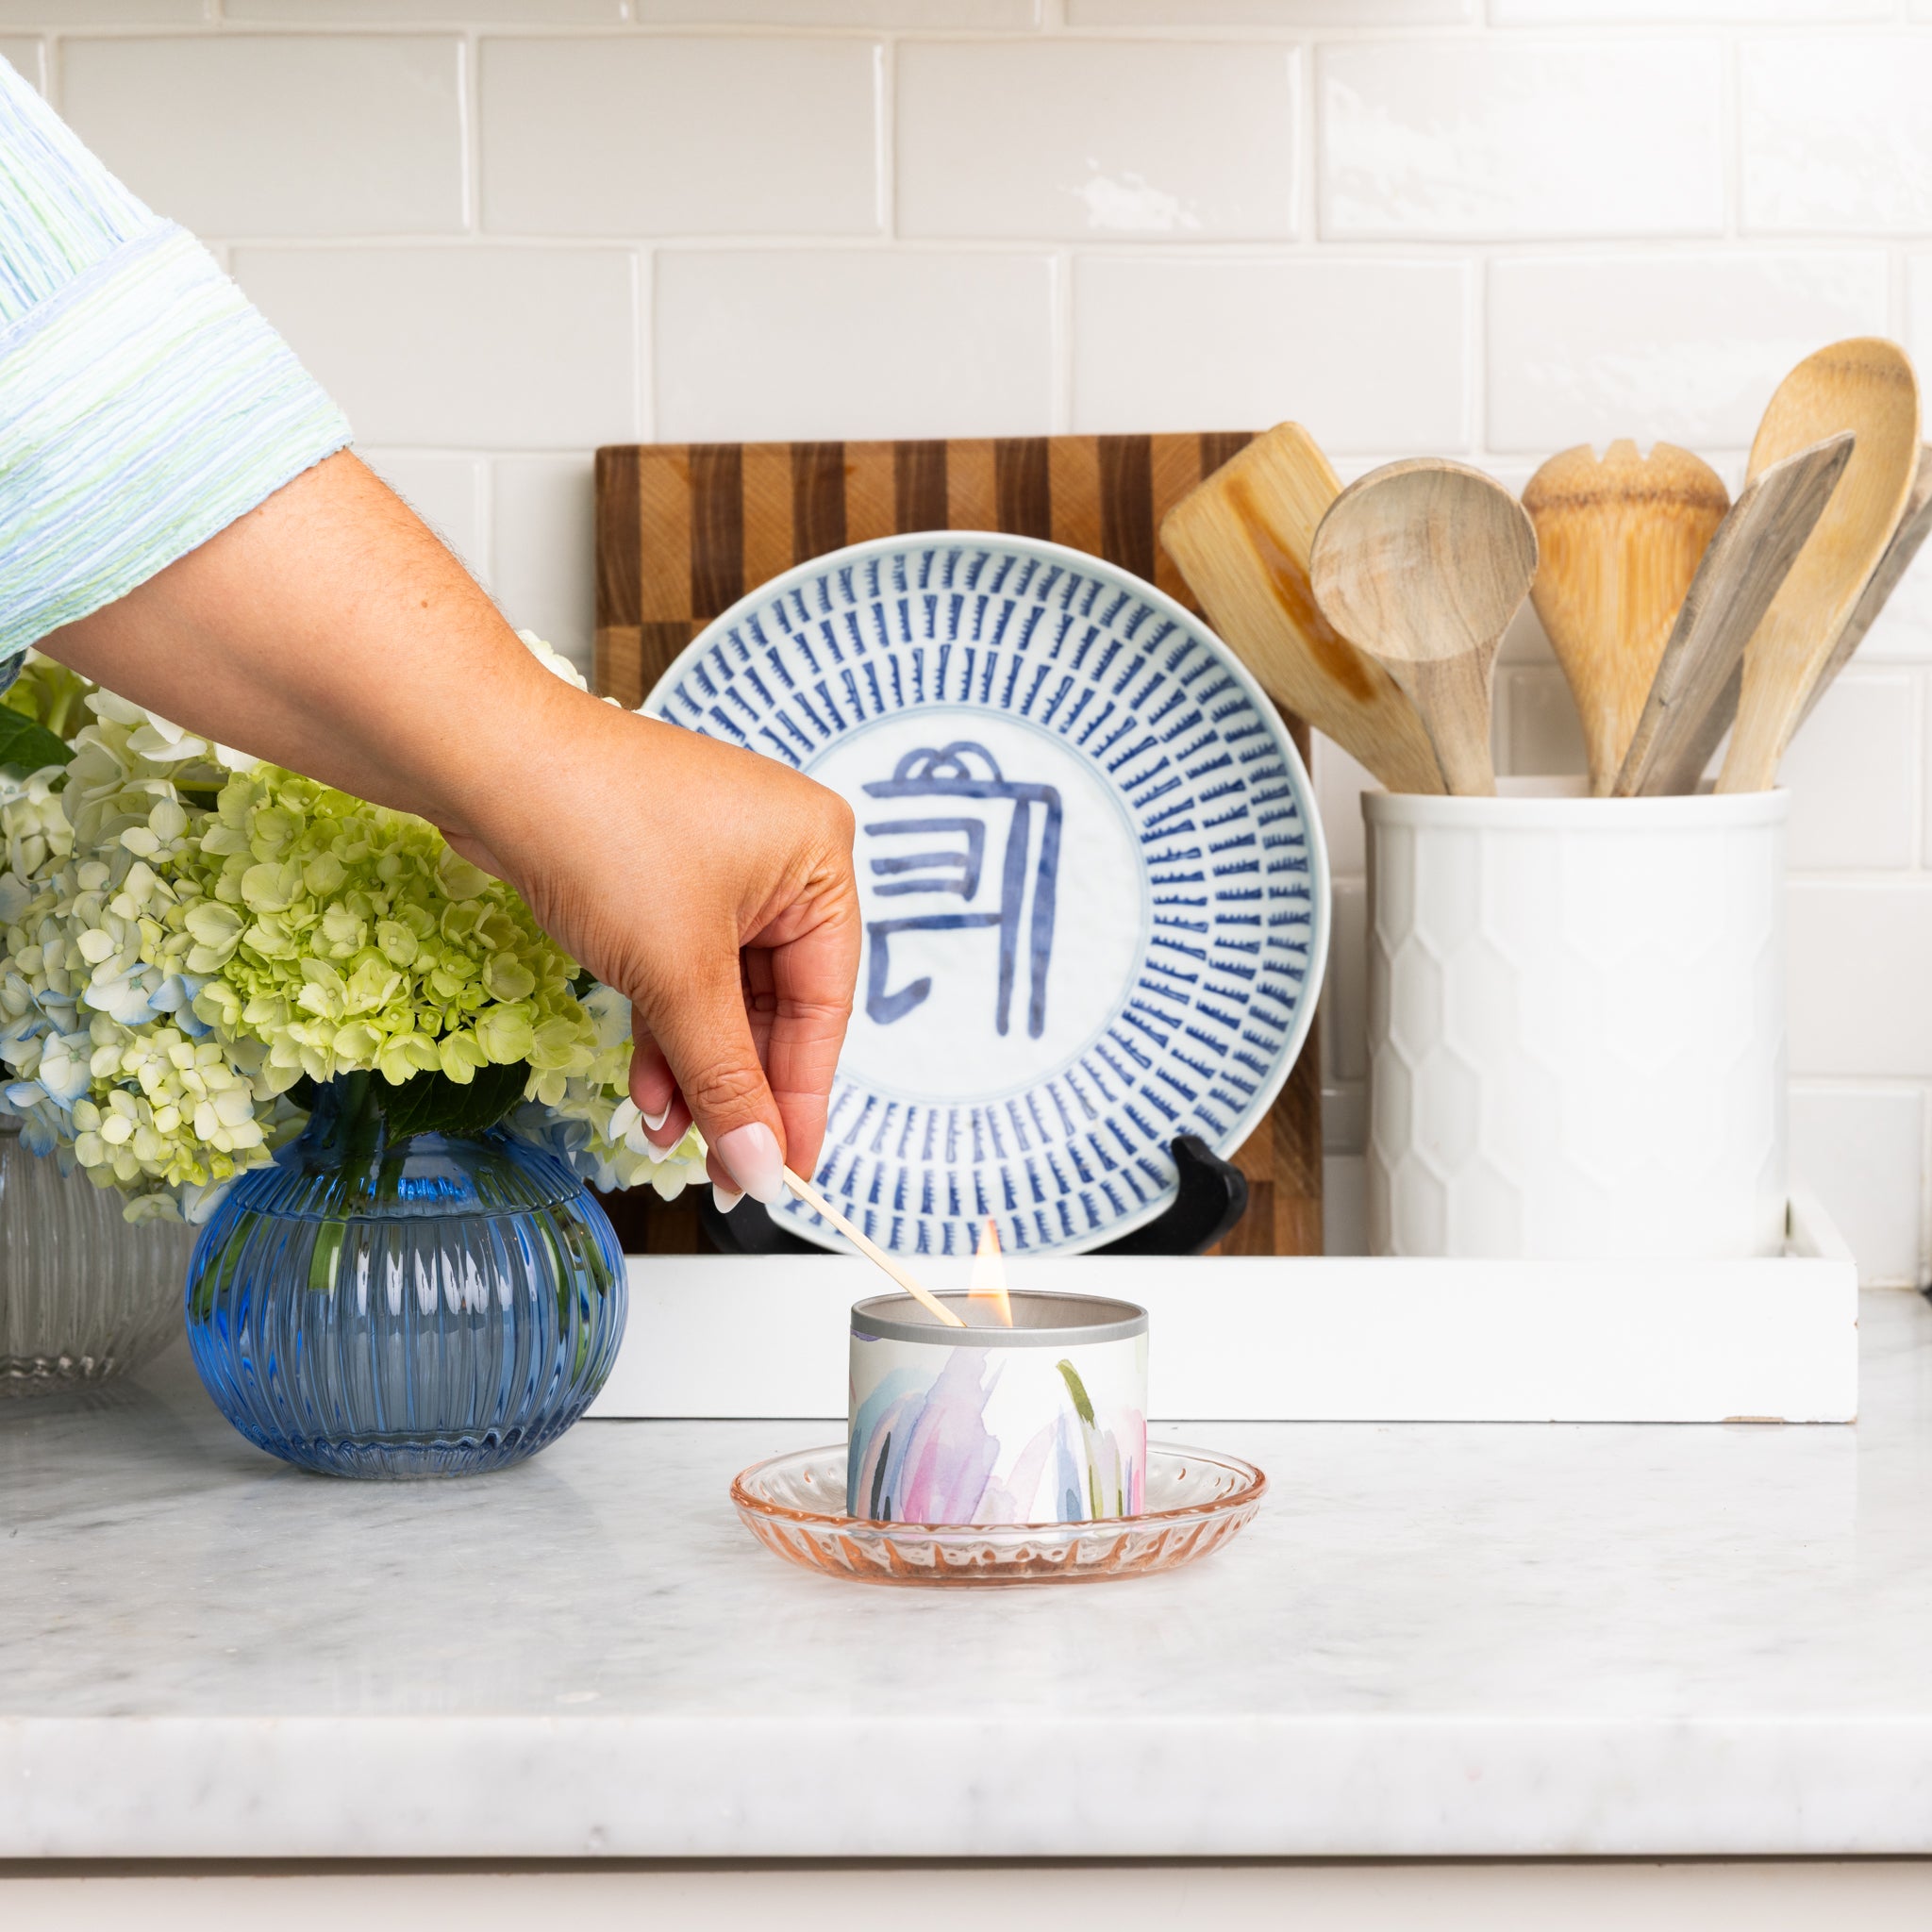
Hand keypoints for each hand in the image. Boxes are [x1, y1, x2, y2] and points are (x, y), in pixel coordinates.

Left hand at [44, 452, 861, 1201]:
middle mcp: (779, 860)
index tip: (787, 1173)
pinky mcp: (658, 880)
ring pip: (720, 998)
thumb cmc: (600, 832)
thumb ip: (725, 1079)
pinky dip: (662, 1032)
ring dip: (693, 1071)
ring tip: (669, 1138)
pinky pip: (680, 973)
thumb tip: (761, 1166)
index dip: (803, 1097)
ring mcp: (717, 868)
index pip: (826, 1004)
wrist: (487, 761)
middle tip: (725, 1171)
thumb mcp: (678, 975)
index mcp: (818, 859)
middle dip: (737, 1089)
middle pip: (774, 1007)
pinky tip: (647, 1092)